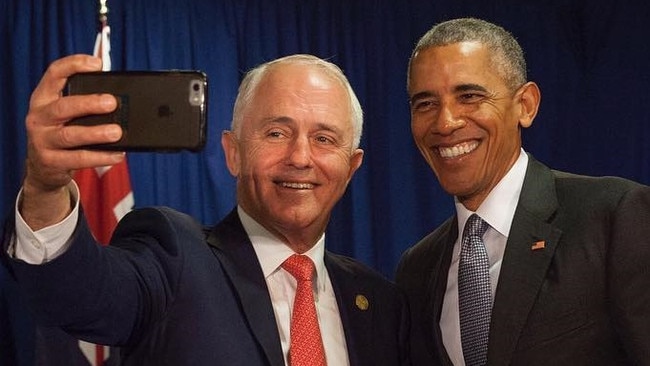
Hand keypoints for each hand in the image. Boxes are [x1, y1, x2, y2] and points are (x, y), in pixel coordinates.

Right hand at [21, 54, 124, 228]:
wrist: (43, 168)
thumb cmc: (62, 132)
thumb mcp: (67, 115)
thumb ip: (86, 102)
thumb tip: (120, 96)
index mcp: (43, 98)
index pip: (54, 74)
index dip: (74, 65)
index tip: (98, 64)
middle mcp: (39, 117)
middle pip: (63, 107)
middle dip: (89, 103)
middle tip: (112, 103)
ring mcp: (42, 140)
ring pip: (71, 135)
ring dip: (96, 133)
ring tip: (117, 132)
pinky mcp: (51, 162)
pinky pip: (79, 158)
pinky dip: (100, 156)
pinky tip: (117, 154)